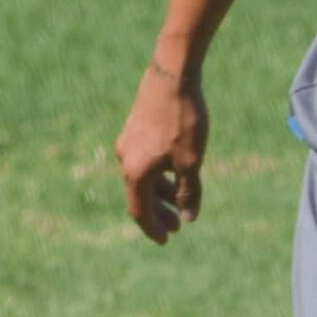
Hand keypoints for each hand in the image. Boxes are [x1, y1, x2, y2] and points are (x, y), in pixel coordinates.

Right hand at [117, 64, 206, 242]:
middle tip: (177, 227)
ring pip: (144, 178)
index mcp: (136, 172)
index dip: (153, 228)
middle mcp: (125, 159)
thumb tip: (188, 218)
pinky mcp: (135, 129)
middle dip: (159, 213)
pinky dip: (159, 174)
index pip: (140, 211)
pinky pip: (145, 162)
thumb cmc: (183, 120)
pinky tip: (176, 174)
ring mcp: (128, 143)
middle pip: (141, 196)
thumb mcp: (191, 162)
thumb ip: (189, 192)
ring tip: (181, 201)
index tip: (167, 240)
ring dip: (161, 193)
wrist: (172, 76)